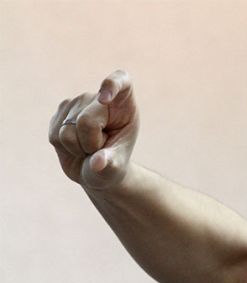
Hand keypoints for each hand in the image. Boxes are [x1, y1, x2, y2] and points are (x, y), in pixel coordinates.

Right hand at [48, 70, 138, 191]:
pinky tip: (74, 146)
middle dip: (91, 145)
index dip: (111, 85)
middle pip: (86, 122)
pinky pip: (55, 135)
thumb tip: (97, 163)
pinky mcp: (59, 112)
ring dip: (77, 148)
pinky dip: (64, 148)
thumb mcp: (117, 167)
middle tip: (100, 150)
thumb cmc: (112, 164)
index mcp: (123, 103)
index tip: (104, 99)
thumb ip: (111, 163)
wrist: (94, 169)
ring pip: (67, 131)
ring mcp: (76, 103)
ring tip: (88, 148)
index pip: (121, 81)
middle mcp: (98, 98)